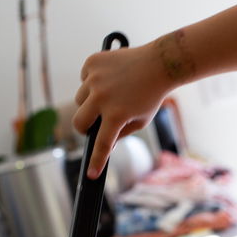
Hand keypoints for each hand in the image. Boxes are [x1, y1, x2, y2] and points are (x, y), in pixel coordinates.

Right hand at [73, 40, 167, 177]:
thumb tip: (105, 144)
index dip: (97, 161)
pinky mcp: (92, 63)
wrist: (158, 63)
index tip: (92, 174)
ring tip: (109, 96)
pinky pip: (83, 79)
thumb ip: (121, 133)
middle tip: (95, 126)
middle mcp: (102, 97)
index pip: (102, 144)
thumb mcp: (141, 121)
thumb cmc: (151, 96)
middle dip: (84, 128)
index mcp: (117, 114)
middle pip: (78, 122)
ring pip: (79, 100)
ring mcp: (95, 78)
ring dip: (89, 103)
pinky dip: (92, 83)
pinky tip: (109, 80)